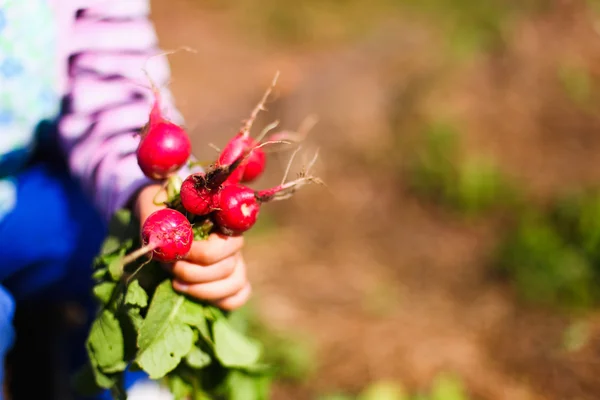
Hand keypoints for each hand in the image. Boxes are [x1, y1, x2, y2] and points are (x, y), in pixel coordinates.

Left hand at [133, 184, 251, 309]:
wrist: (159, 219)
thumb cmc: (158, 211)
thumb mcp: (152, 208)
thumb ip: (156, 218)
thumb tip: (167, 243)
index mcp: (221, 220)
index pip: (227, 243)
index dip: (202, 254)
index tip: (177, 254)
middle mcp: (232, 241)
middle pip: (227, 267)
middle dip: (193, 274)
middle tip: (169, 268)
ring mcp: (234, 260)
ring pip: (236, 283)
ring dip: (204, 291)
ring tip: (177, 284)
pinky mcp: (228, 280)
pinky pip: (238, 296)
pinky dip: (221, 301)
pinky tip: (195, 295)